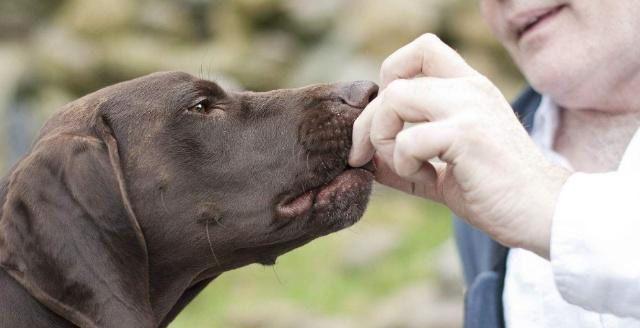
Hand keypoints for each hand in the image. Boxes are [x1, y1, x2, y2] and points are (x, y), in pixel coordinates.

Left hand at [349, 34, 570, 257]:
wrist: (542, 214)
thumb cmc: (495, 192)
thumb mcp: (443, 169)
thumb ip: (406, 157)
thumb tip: (365, 158)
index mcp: (469, 88)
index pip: (422, 48)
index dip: (391, 74)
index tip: (385, 117)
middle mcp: (470, 88)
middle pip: (394, 80)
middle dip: (368, 122)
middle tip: (364, 155)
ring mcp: (470, 107)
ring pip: (394, 99)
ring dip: (382, 138)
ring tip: (404, 167)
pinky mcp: (468, 134)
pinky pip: (408, 139)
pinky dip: (403, 164)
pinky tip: (428, 179)